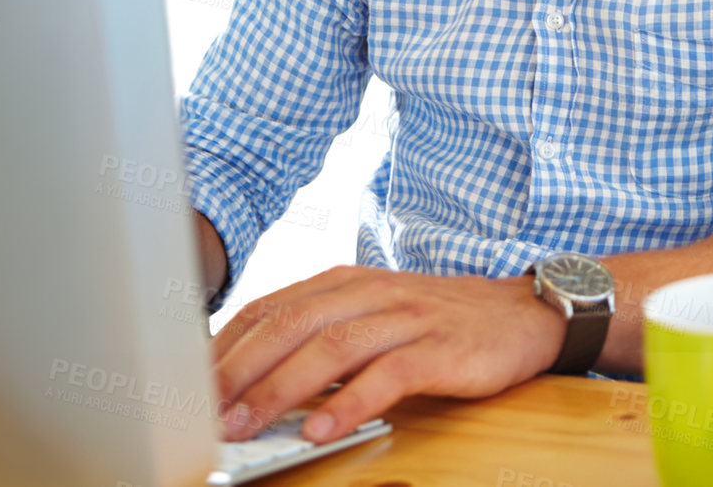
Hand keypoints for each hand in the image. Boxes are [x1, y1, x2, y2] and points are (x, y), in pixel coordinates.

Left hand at [211, 265, 565, 443]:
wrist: (524, 314)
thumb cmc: (441, 322)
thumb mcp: (376, 315)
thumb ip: (323, 336)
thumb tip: (253, 378)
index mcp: (348, 282)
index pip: (271, 308)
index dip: (226, 346)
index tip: (188, 384)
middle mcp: (372, 292)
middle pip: (292, 326)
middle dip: (240, 371)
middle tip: (205, 414)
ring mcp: (407, 318)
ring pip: (331, 349)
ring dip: (281, 390)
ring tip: (247, 427)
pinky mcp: (439, 348)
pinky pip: (386, 376)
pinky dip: (349, 404)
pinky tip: (321, 430)